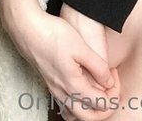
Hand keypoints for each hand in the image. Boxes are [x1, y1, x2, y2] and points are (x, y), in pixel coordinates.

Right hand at [1, 8, 118, 120]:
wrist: (27, 30)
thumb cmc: (53, 35)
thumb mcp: (81, 47)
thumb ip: (98, 67)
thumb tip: (109, 82)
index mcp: (73, 85)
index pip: (101, 104)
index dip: (113, 92)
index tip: (114, 74)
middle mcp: (63, 93)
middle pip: (89, 117)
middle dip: (105, 107)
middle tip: (111, 87)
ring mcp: (55, 90)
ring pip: (77, 114)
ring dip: (92, 108)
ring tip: (99, 88)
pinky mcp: (50, 84)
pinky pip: (67, 105)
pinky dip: (80, 103)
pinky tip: (84, 87)